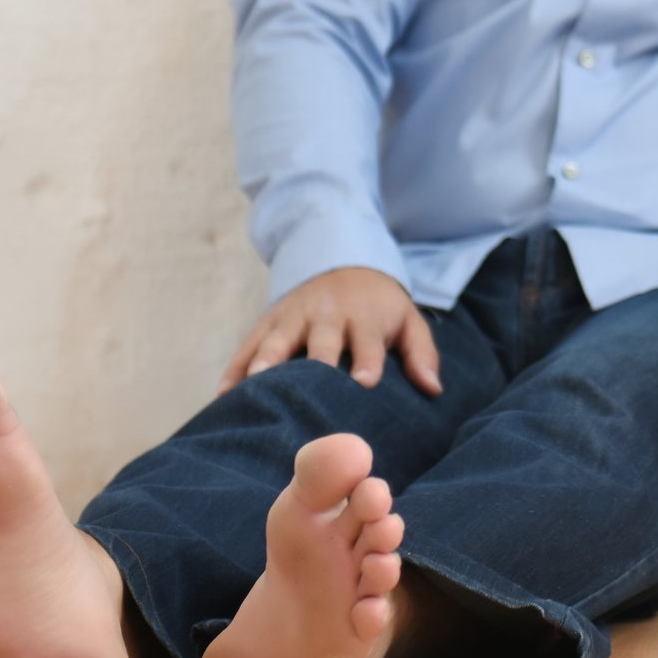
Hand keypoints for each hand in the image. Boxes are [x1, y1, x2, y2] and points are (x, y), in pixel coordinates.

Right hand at [220, 266, 441, 393]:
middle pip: (320, 341)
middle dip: (314, 363)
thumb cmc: (380, 307)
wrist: (344, 261)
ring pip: (277, 340)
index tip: (364, 384)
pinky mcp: (268, 321)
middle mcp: (327, 315)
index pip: (368, 341)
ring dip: (267, 361)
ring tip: (256, 386)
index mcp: (364, 317)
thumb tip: (433, 389)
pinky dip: (235, 369)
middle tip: (303, 392)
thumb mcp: (408, 321)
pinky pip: (247, 346)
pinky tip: (223, 396)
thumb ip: (421, 354)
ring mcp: (293, 317)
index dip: (366, 362)